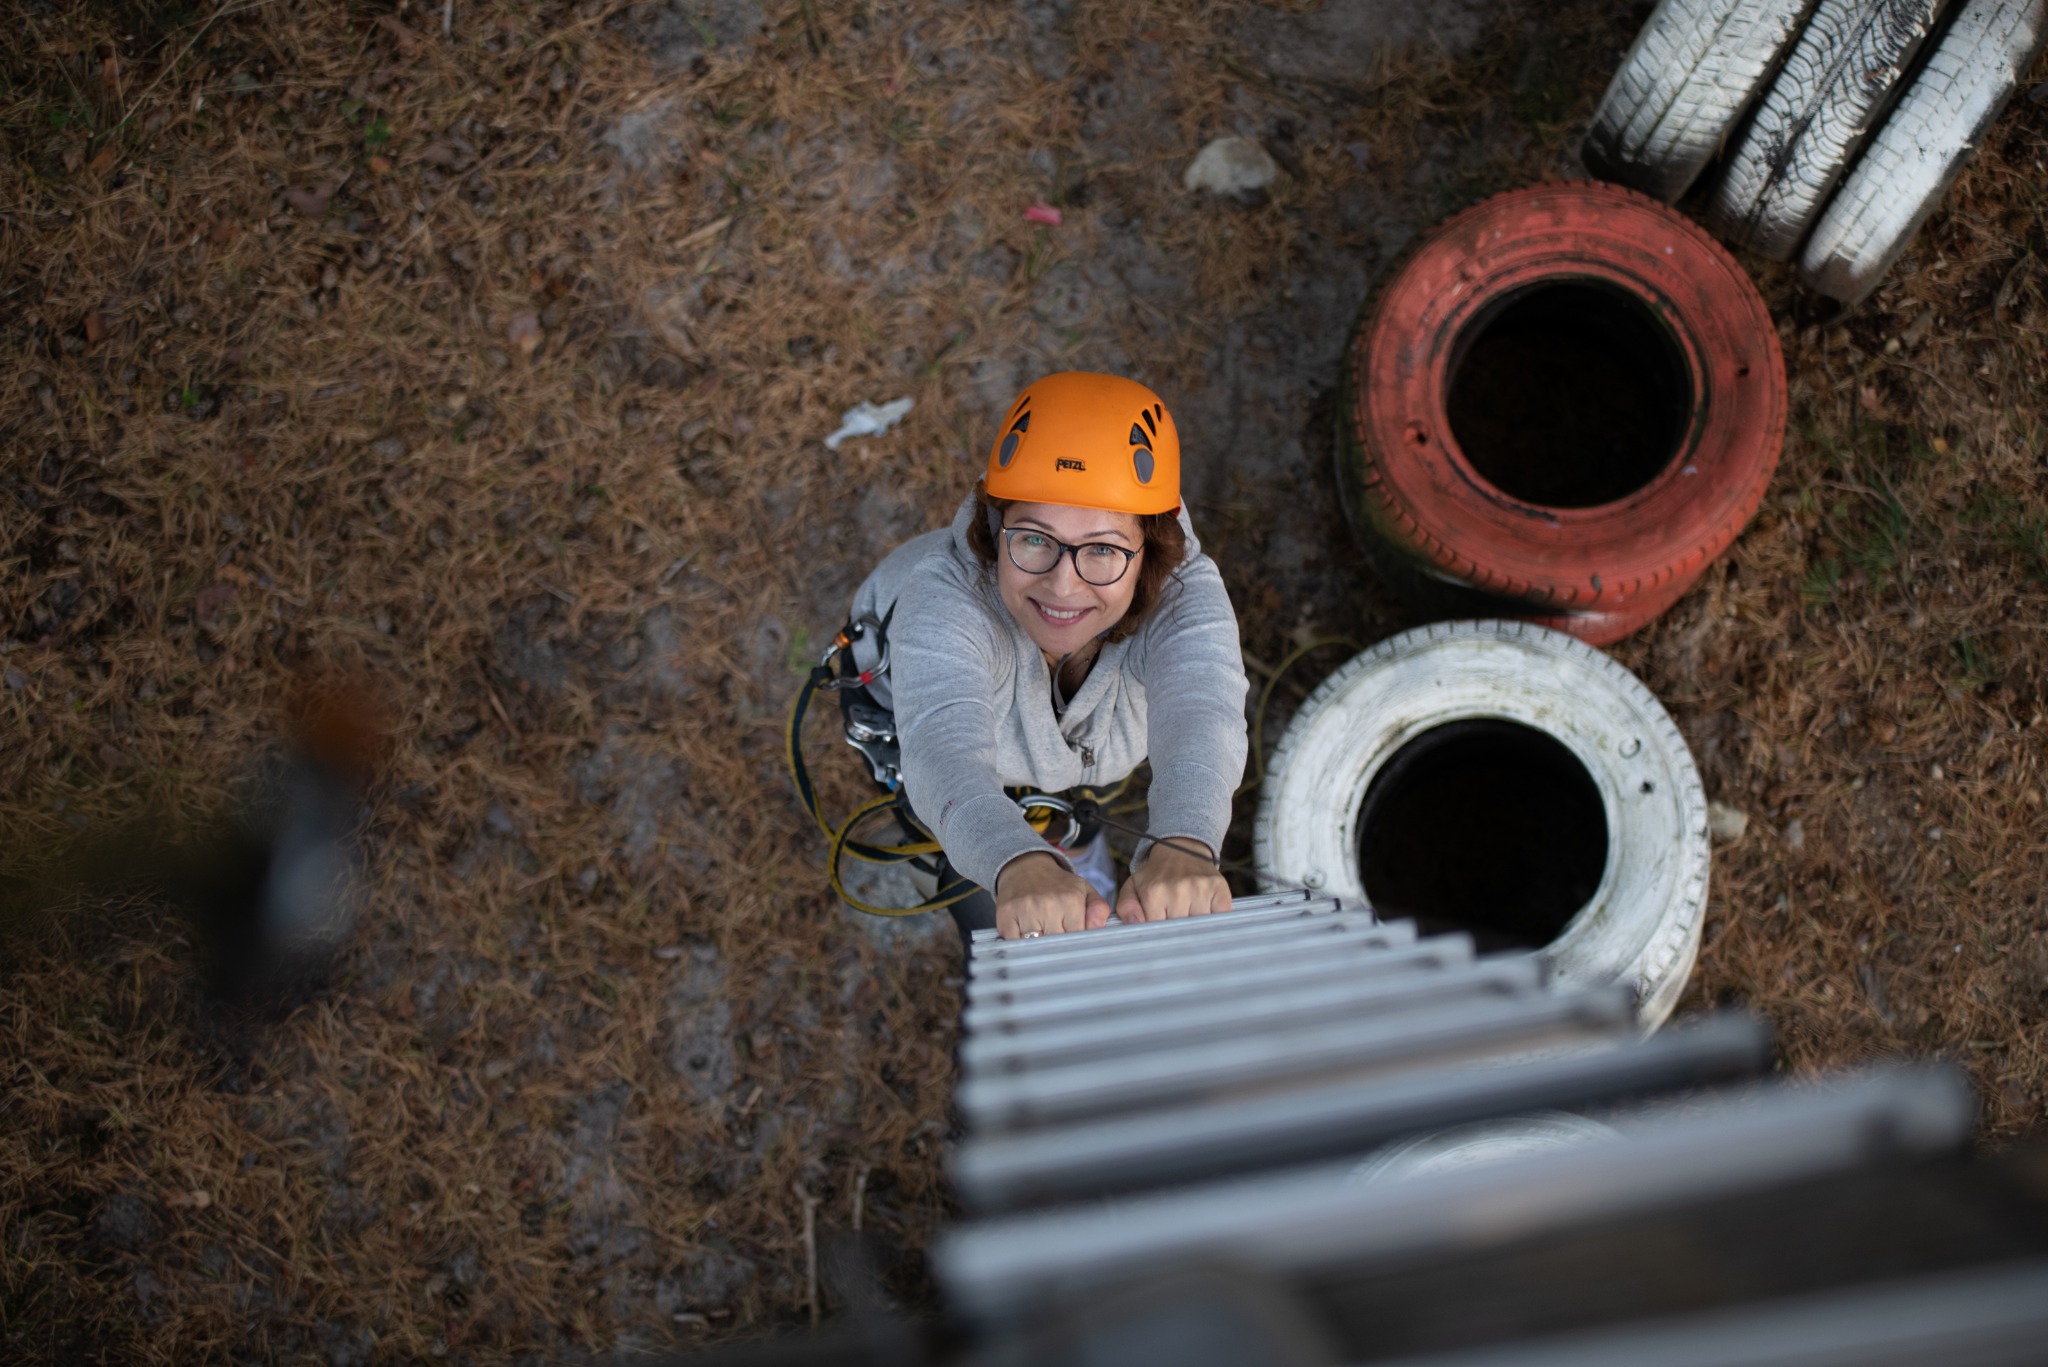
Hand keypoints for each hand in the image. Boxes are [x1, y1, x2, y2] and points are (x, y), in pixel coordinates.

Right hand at [996, 851, 1110, 938]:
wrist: (1025, 866)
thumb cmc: (1057, 885)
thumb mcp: (1083, 890)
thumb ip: (1098, 909)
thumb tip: (1098, 928)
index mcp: (1071, 900)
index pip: (1077, 939)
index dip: (1076, 946)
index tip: (1074, 946)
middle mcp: (1048, 905)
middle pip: (1057, 946)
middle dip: (1058, 949)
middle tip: (1058, 944)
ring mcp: (1024, 910)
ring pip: (1035, 948)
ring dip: (1039, 949)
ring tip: (1042, 939)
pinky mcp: (1005, 916)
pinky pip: (1014, 944)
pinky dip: (1020, 946)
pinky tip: (1025, 937)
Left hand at [1115, 840, 1230, 922]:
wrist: (1181, 849)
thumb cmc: (1155, 875)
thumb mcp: (1133, 887)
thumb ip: (1126, 907)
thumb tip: (1134, 923)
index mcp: (1154, 892)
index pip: (1158, 931)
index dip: (1159, 934)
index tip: (1160, 928)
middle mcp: (1178, 889)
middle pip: (1179, 931)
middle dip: (1177, 931)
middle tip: (1174, 920)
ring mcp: (1200, 889)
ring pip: (1199, 927)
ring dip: (1196, 926)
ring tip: (1188, 914)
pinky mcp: (1219, 889)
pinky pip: (1220, 917)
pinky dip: (1214, 920)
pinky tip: (1205, 912)